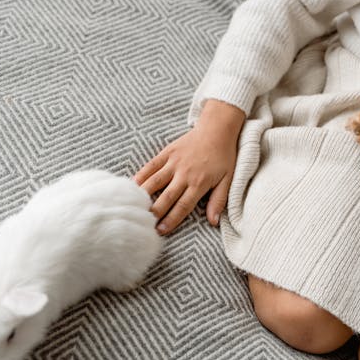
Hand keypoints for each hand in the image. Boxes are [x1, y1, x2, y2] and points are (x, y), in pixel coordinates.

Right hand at [134, 99, 244, 234]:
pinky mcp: (167, 152)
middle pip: (166, 197)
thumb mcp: (227, 180)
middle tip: (145, 224)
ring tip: (135, 207)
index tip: (161, 230)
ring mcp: (174, 162)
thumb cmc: (223, 157)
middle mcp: (184, 174)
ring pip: (155, 181)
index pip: (183, 206)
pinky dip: (141, 175)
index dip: (171, 219)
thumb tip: (214, 221)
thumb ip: (219, 201)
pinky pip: (151, 165)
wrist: (217, 129)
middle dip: (155, 212)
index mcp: (199, 183)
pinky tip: (133, 185)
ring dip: (144, 195)